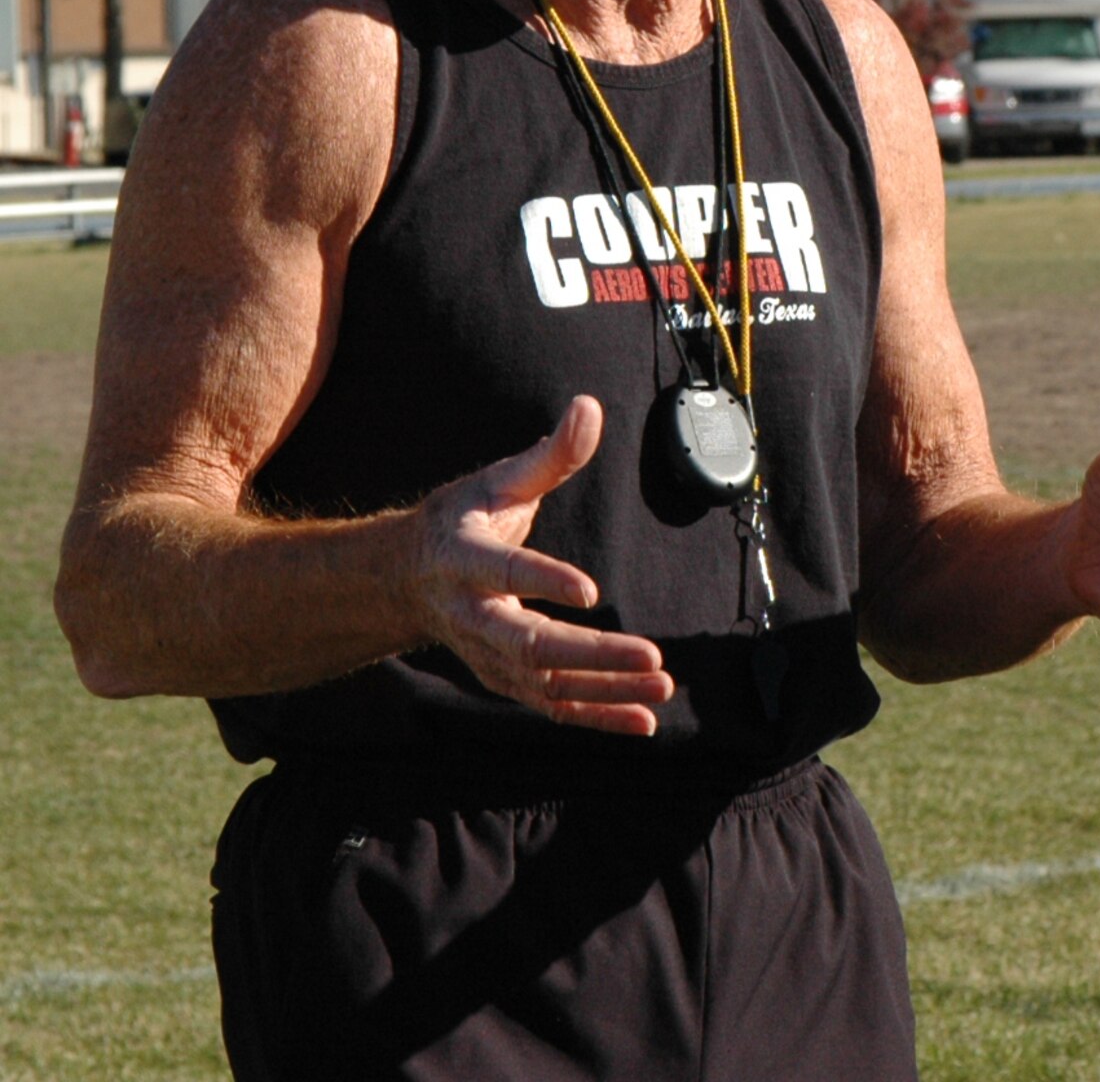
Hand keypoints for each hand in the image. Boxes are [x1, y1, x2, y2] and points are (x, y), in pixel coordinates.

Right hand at [409, 395, 670, 734]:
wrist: (408, 579)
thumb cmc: (463, 518)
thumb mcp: (498, 480)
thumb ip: (550, 454)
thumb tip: (589, 406)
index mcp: (464, 560)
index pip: (504, 573)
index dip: (542, 581)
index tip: (589, 590)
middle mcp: (472, 617)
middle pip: (528, 644)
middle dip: (591, 654)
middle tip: (650, 656)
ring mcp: (488, 656)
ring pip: (547, 683)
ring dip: (606, 690)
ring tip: (663, 685)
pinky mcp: (507, 680)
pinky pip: (554, 706)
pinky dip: (598, 717)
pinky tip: (645, 723)